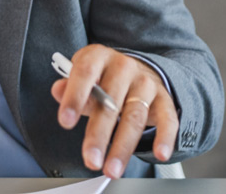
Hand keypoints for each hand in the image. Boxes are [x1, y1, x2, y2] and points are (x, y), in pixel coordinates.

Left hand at [51, 44, 177, 177]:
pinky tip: (159, 153)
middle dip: (98, 135)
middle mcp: (124, 67)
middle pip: (110, 103)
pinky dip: (164, 137)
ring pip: (135, 116)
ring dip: (123, 146)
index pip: (85, 73)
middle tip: (90, 159)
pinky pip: (167, 118)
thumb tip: (58, 90)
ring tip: (112, 168)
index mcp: (98, 57)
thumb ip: (69, 88)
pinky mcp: (163, 98)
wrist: (135, 70)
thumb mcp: (82, 78)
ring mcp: (145, 82)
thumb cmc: (102, 78)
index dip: (74, 98)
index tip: (65, 121)